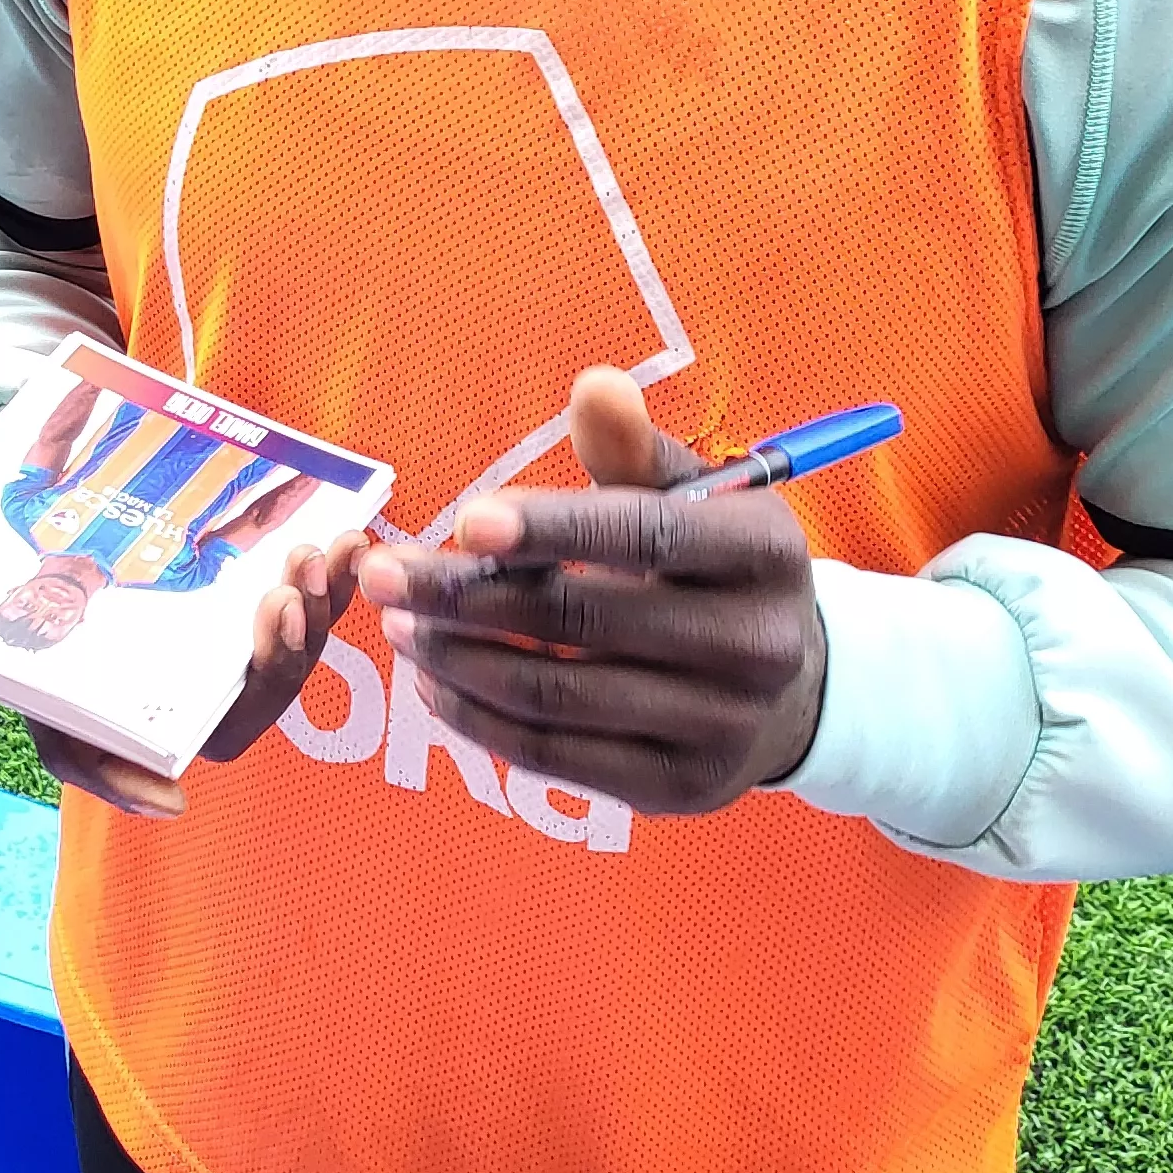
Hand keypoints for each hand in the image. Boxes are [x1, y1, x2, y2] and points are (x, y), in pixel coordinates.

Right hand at [0, 445, 372, 822]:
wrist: (39, 463)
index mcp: (57, 680)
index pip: (82, 751)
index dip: (121, 782)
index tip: (167, 799)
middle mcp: (136, 681)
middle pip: (209, 717)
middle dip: (256, 675)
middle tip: (275, 608)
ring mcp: (195, 650)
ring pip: (267, 673)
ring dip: (306, 629)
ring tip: (315, 559)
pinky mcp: (239, 611)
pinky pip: (296, 622)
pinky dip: (326, 591)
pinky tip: (344, 539)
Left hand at [355, 366, 826, 817]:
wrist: (791, 687)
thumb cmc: (712, 567)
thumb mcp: (691, 495)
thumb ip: (632, 448)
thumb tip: (594, 386)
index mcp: (765, 553)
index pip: (649, 535)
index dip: (554, 528)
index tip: (465, 519)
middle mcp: (758, 646)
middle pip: (584, 622)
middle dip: (465, 595)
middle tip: (381, 574)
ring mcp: (724, 727)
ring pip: (558, 695)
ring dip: (458, 658)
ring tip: (396, 624)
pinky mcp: (682, 787)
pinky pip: (559, 756)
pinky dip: (482, 721)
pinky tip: (433, 684)